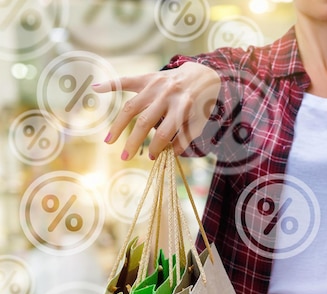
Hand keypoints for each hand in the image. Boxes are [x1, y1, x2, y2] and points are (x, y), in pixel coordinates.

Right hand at [92, 62, 220, 159]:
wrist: (203, 74)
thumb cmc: (201, 104)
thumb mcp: (199, 123)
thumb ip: (184, 139)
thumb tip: (166, 155)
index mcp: (182, 107)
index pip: (164, 132)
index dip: (156, 147)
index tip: (152, 157)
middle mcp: (167, 95)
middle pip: (144, 122)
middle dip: (133, 142)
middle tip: (125, 157)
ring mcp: (156, 85)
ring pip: (131, 106)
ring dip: (118, 125)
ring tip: (109, 141)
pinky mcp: (149, 77)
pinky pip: (127, 80)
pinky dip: (111, 83)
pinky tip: (95, 88)